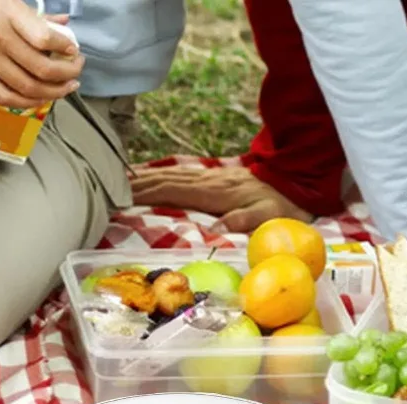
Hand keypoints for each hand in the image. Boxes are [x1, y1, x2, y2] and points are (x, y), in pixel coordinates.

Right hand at [0, 0, 82, 107]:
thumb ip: (32, 14)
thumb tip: (62, 24)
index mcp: (4, 11)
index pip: (43, 36)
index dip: (65, 46)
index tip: (74, 49)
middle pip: (42, 67)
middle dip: (67, 73)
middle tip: (77, 71)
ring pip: (29, 86)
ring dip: (53, 92)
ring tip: (66, 88)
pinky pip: (7, 97)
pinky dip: (28, 101)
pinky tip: (40, 98)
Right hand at [129, 166, 312, 232]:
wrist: (298, 182)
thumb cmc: (284, 207)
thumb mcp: (272, 217)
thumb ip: (248, 219)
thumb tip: (222, 226)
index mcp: (215, 192)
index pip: (173, 191)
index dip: (148, 193)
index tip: (123, 196)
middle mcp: (208, 181)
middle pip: (165, 180)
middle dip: (137, 184)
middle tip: (107, 187)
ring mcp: (210, 177)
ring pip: (170, 175)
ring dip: (144, 177)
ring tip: (118, 181)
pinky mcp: (213, 178)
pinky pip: (179, 175)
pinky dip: (159, 175)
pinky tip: (148, 177)